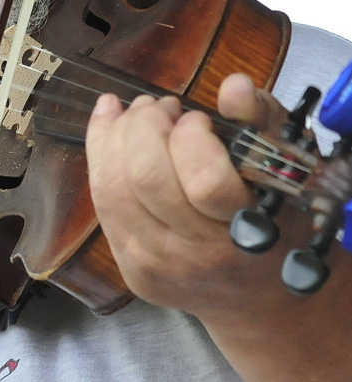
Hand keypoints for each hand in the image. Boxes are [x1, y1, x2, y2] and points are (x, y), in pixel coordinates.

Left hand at [85, 73, 298, 323]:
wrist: (258, 295)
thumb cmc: (275, 218)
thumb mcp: (284, 167)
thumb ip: (261, 120)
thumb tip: (233, 85)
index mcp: (248, 233)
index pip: (205, 180)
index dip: (193, 135)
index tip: (199, 119)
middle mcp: (197, 257)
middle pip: (146, 177)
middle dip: (146, 124)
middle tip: (163, 106)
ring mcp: (156, 265)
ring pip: (112, 186)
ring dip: (116, 133)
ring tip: (139, 111)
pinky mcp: (128, 266)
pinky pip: (100, 199)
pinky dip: (98, 151)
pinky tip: (109, 121)